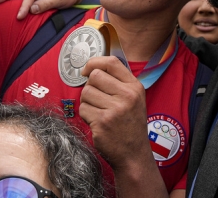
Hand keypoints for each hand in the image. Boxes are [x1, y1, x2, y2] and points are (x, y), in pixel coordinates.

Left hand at [79, 56, 150, 170]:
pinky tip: (97, 122)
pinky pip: (83, 109)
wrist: (133, 154)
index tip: (86, 70)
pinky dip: (86, 115)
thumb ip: (118, 82)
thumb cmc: (130, 125)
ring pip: (86, 92)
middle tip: (95, 98)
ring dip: (87, 102)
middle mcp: (127, 96)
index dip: (94, 62)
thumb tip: (92, 68)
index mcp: (134, 87)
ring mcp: (115, 109)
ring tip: (98, 112)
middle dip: (89, 86)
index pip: (111, 62)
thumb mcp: (134, 99)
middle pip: (95, 76)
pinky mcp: (102, 122)